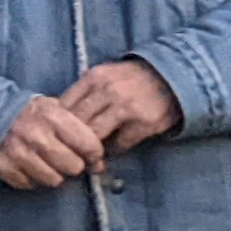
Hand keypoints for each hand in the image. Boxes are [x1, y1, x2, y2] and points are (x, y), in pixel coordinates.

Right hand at [0, 93, 105, 190]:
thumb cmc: (29, 113)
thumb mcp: (54, 108)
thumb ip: (79, 130)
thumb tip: (99, 163)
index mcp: (54, 117)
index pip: (90, 145)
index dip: (94, 154)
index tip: (91, 155)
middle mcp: (37, 135)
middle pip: (74, 167)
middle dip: (74, 165)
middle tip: (66, 159)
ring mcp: (19, 153)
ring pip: (54, 180)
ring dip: (53, 174)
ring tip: (46, 162)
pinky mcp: (4, 167)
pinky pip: (30, 184)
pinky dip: (32, 178)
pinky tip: (28, 165)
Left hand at [62, 59, 181, 151]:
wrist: (172, 78)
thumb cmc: (132, 80)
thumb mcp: (105, 76)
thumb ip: (84, 92)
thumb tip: (60, 118)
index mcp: (94, 78)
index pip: (64, 107)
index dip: (59, 125)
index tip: (59, 136)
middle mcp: (108, 91)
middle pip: (77, 123)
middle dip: (72, 140)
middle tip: (72, 151)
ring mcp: (127, 107)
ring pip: (95, 136)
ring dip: (90, 149)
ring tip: (90, 155)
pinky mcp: (144, 122)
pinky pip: (120, 144)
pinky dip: (114, 149)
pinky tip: (114, 147)